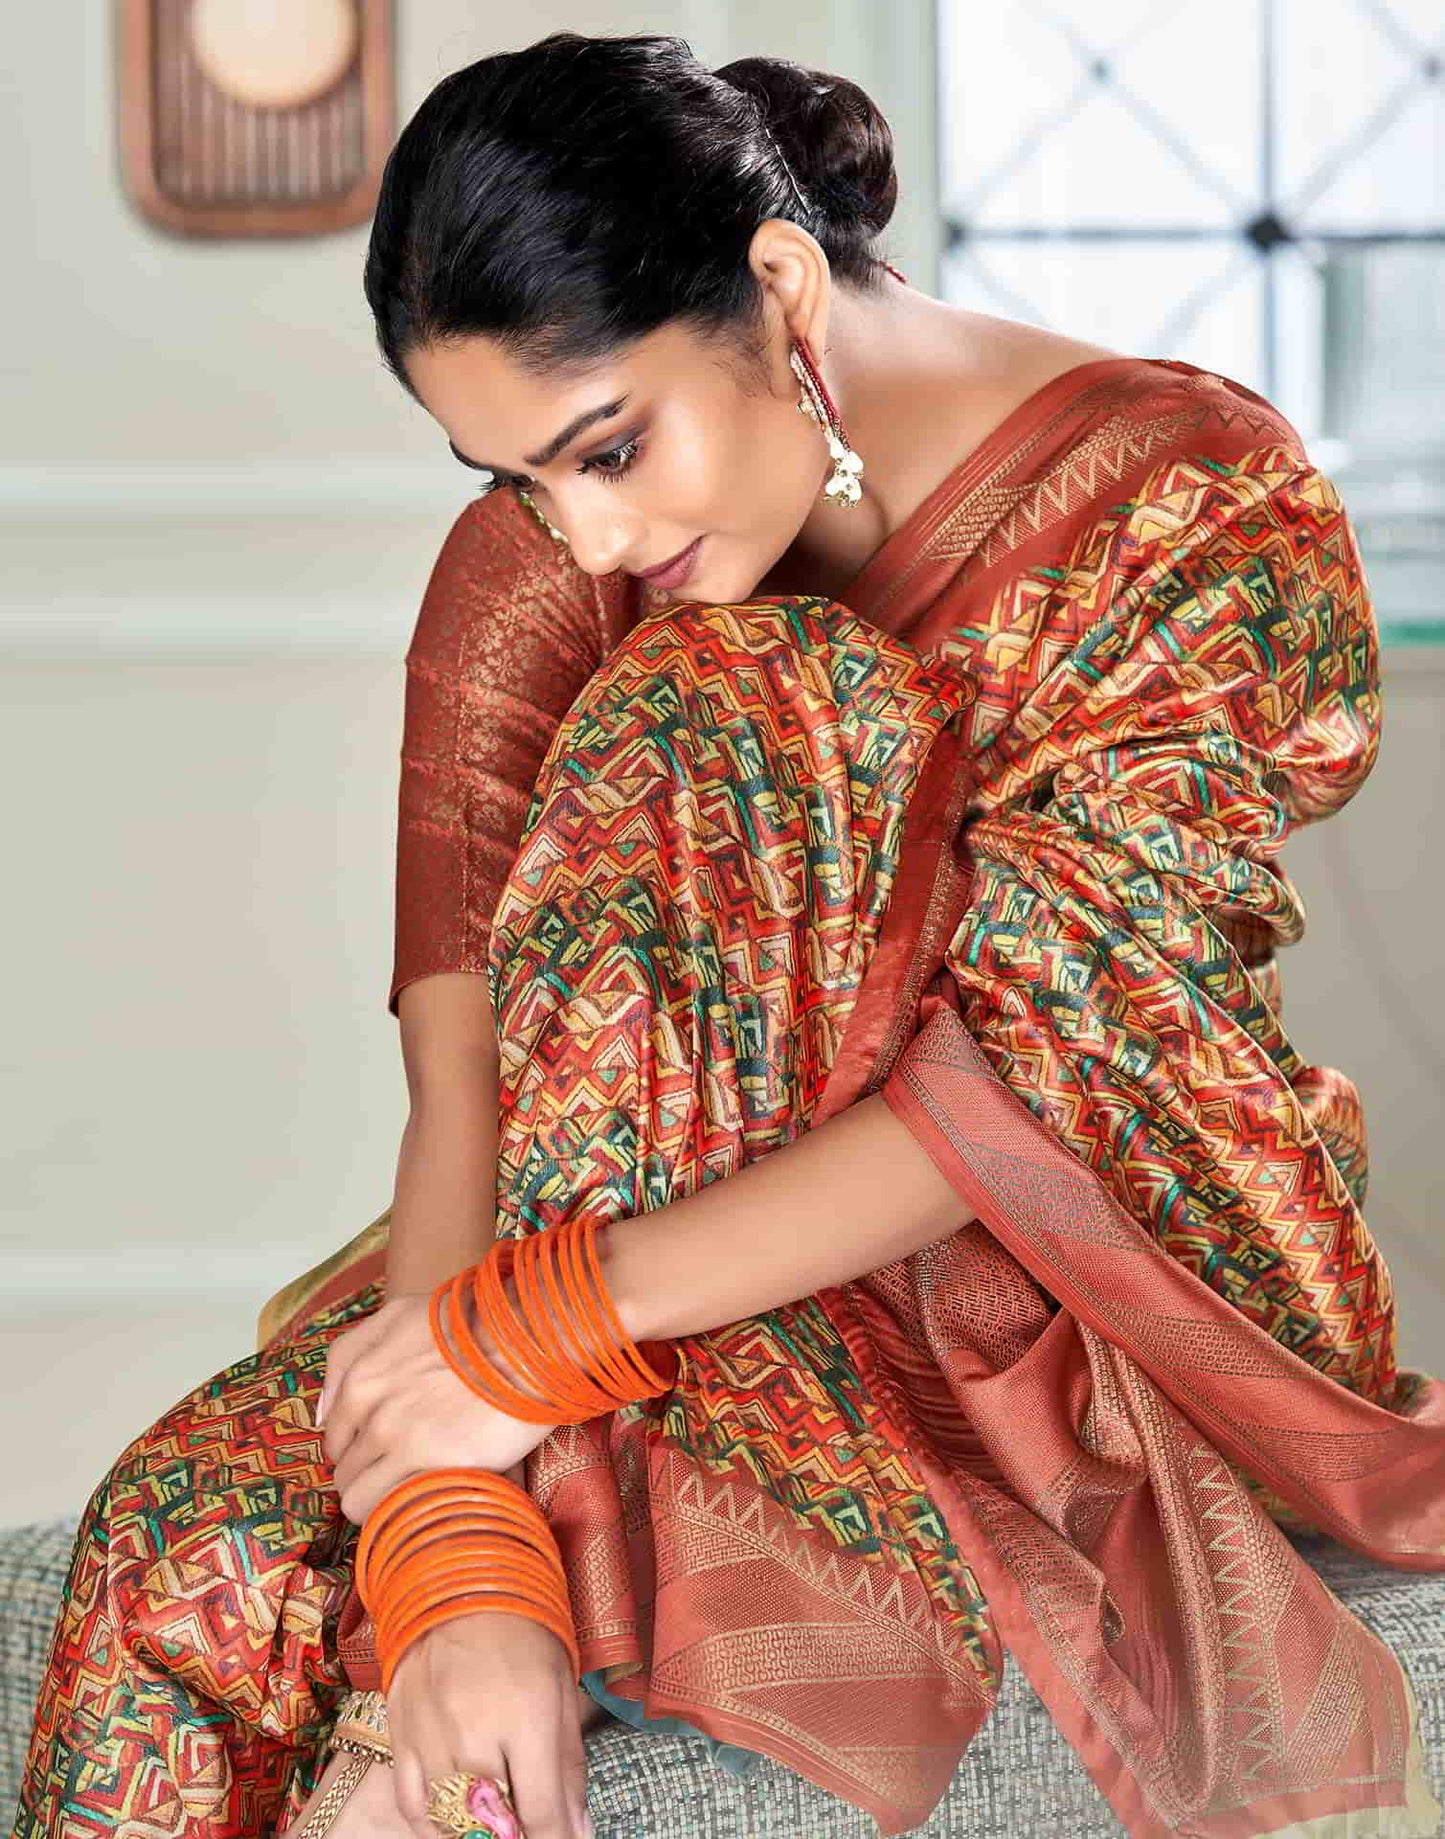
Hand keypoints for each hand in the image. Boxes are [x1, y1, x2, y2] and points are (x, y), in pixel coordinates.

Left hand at [315, 1288, 559, 1523]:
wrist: (528, 1342)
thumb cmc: (470, 1325)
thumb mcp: (398, 1315)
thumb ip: (348, 1355)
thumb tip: (318, 1415)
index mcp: (359, 1378)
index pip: (332, 1438)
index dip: (358, 1448)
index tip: (387, 1449)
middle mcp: (369, 1411)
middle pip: (343, 1471)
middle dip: (369, 1474)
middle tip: (409, 1468)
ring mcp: (398, 1441)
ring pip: (357, 1499)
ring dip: (381, 1500)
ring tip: (418, 1489)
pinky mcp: (430, 1466)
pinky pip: (390, 1511)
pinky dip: (401, 1512)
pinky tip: (428, 1499)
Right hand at [388, 1608, 591, 1838]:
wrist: (458, 1584)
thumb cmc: (522, 1633)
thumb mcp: (560, 1690)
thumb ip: (569, 1767)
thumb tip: (577, 1832)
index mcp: (527, 1716)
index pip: (541, 1813)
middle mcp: (475, 1733)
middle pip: (496, 1826)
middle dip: (518, 1835)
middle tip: (528, 1824)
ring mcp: (431, 1738)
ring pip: (453, 1823)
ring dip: (478, 1829)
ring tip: (498, 1816)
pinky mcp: (401, 1737)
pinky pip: (414, 1808)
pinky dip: (435, 1825)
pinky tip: (456, 1820)